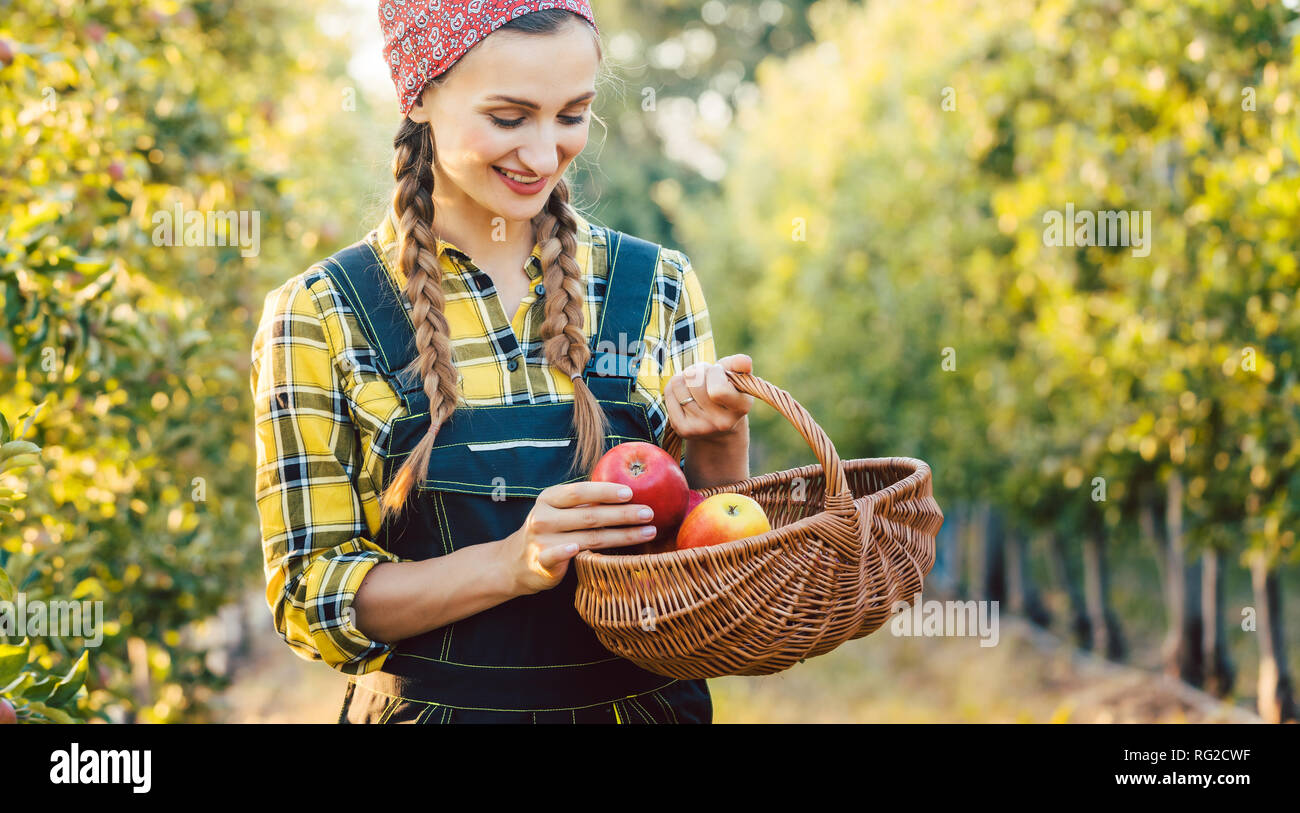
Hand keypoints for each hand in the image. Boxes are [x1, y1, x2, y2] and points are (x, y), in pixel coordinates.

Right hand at [499, 481, 659, 594]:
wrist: (516, 561)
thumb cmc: (551, 530)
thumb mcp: (560, 510)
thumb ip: (584, 501)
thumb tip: (628, 489)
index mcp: (549, 498)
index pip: (580, 491)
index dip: (605, 491)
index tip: (631, 492)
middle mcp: (544, 516)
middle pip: (589, 515)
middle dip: (622, 514)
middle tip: (649, 513)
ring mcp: (541, 539)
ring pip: (587, 537)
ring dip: (621, 536)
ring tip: (648, 532)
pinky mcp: (541, 561)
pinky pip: (556, 555)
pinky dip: (567, 552)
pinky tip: (579, 550)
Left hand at [664, 354, 754, 442]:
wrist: (719, 429)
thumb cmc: (728, 393)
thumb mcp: (736, 378)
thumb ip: (739, 365)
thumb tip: (745, 361)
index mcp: (741, 407)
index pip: (718, 389)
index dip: (714, 372)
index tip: (718, 372)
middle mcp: (722, 422)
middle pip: (695, 381)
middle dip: (697, 370)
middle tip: (703, 376)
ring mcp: (701, 428)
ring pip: (679, 383)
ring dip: (684, 377)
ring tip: (694, 385)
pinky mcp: (683, 430)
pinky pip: (669, 393)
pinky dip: (674, 387)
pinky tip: (685, 394)